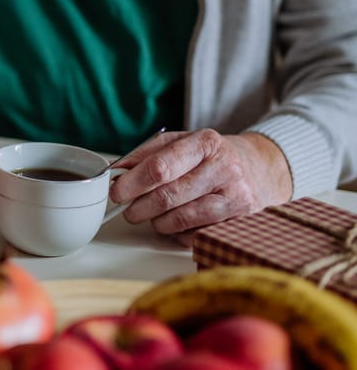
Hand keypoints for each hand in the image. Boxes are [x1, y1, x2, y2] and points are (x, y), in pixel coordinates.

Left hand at [110, 129, 292, 244]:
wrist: (261, 168)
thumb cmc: (212, 157)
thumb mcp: (182, 142)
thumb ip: (147, 154)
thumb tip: (117, 172)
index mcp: (205, 143)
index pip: (160, 167)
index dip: (132, 183)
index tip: (116, 192)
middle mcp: (224, 168)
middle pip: (166, 197)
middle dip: (138, 207)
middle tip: (128, 210)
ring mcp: (235, 196)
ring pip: (179, 219)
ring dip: (156, 221)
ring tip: (152, 215)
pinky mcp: (240, 221)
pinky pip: (195, 234)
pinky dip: (177, 232)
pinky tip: (178, 222)